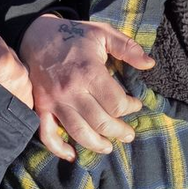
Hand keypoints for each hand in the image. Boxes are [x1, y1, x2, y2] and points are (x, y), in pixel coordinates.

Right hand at [20, 15, 152, 159]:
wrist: (37, 35)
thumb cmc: (74, 35)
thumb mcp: (103, 33)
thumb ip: (128, 47)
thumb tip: (150, 64)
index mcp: (89, 72)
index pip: (116, 103)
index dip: (131, 107)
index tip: (135, 104)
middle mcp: (71, 90)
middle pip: (101, 122)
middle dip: (120, 131)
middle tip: (129, 134)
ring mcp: (54, 101)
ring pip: (79, 132)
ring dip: (97, 144)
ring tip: (109, 146)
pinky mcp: (41, 107)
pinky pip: (47, 134)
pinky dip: (59, 148)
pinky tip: (72, 154)